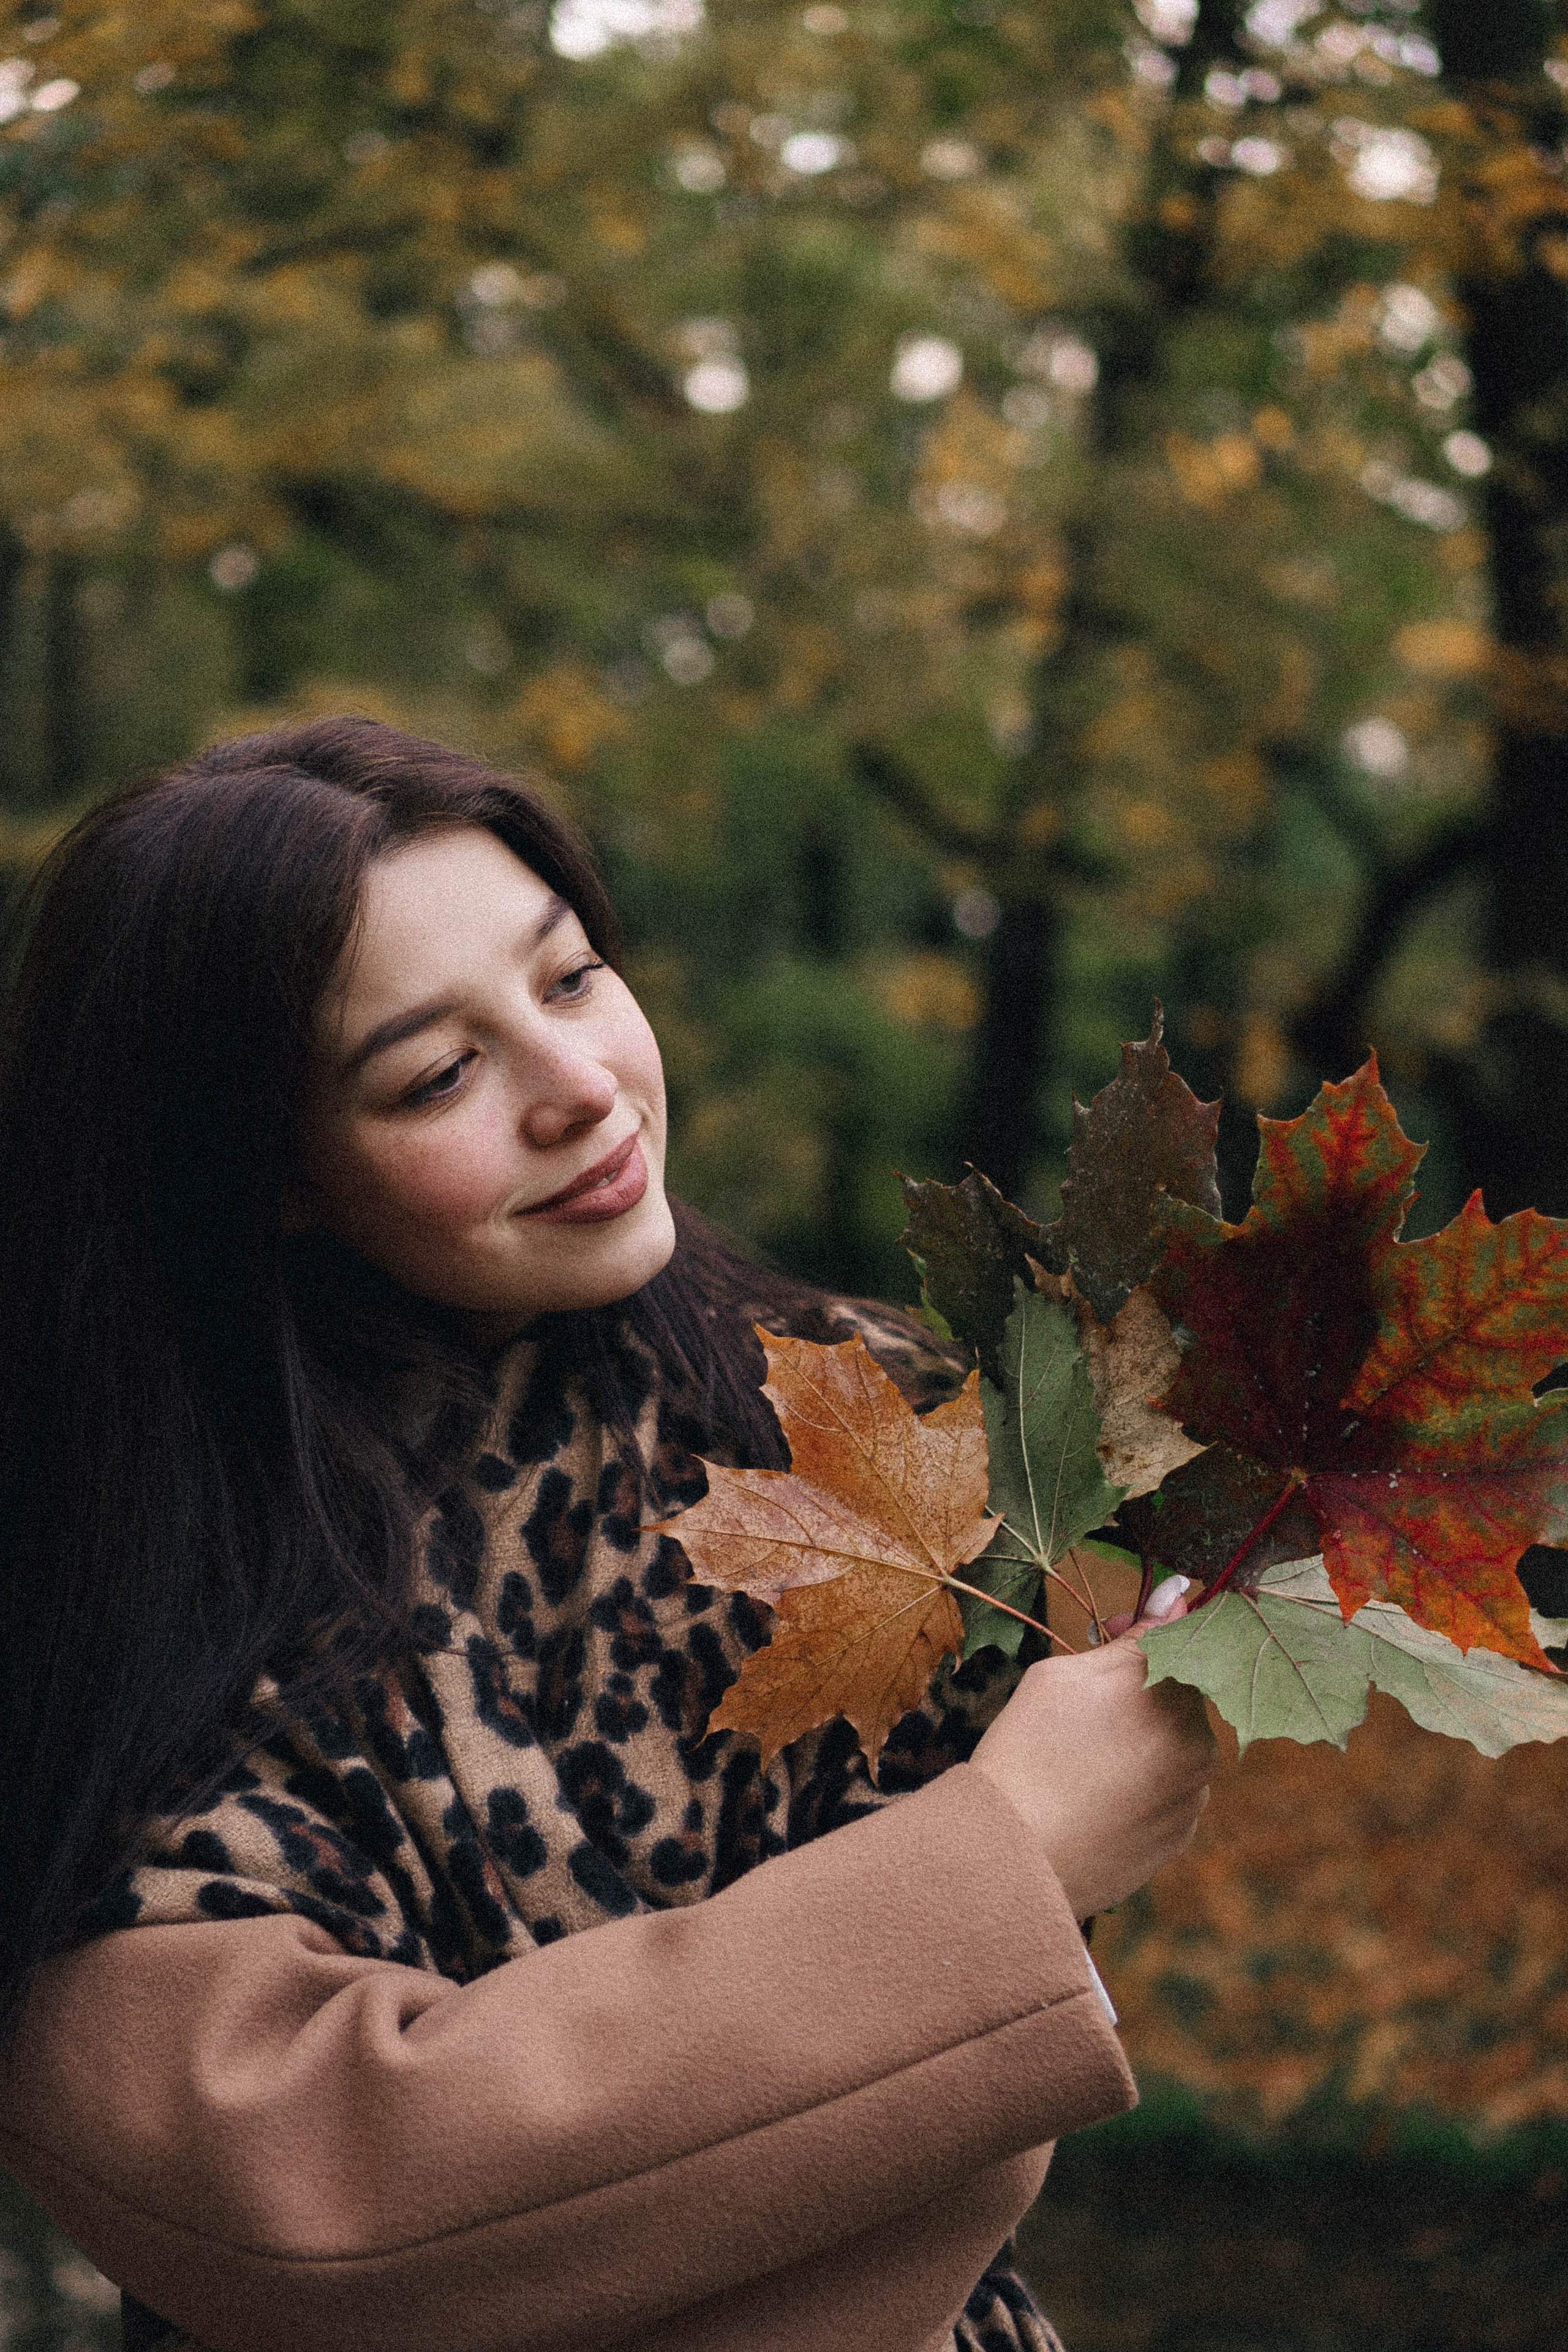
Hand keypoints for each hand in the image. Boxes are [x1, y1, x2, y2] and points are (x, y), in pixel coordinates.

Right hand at [967, 1579, 1217, 1920]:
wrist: (1012, 1857)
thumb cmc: (1025, 1753)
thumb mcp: (1063, 1676)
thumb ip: (1134, 1637)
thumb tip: (1182, 1593)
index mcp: (1170, 1690)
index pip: (1184, 1635)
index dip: (1147, 1628)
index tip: (1113, 1630)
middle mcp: (1198, 1740)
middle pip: (1181, 1691)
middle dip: (1140, 1684)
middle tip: (1083, 1699)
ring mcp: (1193, 1793)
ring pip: (1176, 1742)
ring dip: (1143, 1736)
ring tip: (1079, 1756)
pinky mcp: (1181, 1835)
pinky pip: (1170, 1790)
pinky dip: (1141, 1782)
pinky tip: (1092, 1791)